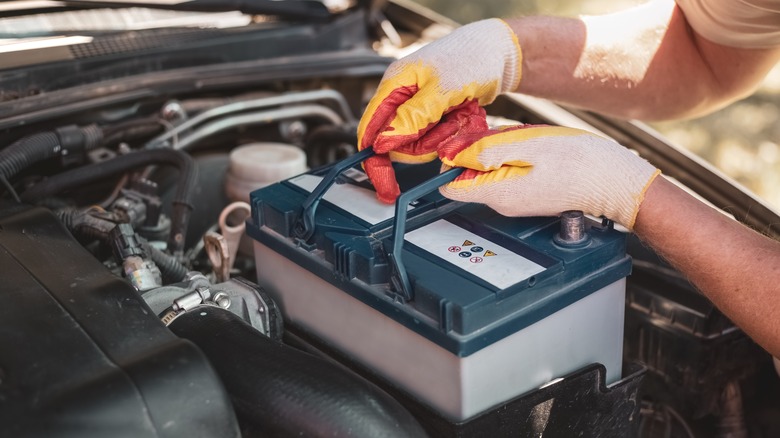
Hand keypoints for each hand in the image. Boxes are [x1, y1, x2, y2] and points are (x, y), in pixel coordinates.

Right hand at [357, 19, 522, 202]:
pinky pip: (438, 139)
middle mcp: (402, 98)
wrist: (499, 52)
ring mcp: (419, 108)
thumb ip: (412, 117)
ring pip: (421, 144)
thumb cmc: (471, 57)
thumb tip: (384, 142)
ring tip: (461, 113)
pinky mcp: (435, 116)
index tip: (386, 186)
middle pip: (399, 144)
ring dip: (445, 136)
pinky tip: (465, 113)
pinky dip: (454, 131)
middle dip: (426, 143)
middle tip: (449, 123)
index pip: (370, 130)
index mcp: (393, 85)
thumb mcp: (441, 89)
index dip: (375, 161)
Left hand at [438, 124, 660, 229]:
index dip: (451, 159)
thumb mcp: (528, 145)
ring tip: (529, 142)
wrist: (615, 181)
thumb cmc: (580, 162)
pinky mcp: (527, 193)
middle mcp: (502, 203)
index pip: (450, 185)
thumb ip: (487, 151)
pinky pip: (508, 170)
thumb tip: (453, 154)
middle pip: (470, 173)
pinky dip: (516, 155)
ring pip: (490, 169)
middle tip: (509, 136)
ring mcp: (515, 201)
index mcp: (498, 193)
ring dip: (501, 149)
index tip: (466, 140)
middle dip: (480, 149)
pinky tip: (537, 149)